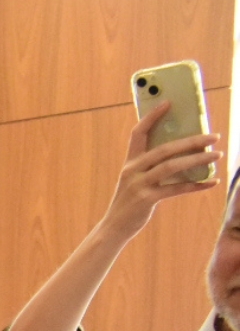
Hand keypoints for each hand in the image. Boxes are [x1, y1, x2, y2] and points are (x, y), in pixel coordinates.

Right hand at [96, 102, 219, 243]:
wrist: (114, 227)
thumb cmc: (130, 202)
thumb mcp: (135, 180)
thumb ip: (152, 167)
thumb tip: (183, 154)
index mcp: (130, 162)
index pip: (139, 133)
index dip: (152, 117)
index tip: (169, 103)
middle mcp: (132, 170)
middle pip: (165, 149)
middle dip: (191, 141)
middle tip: (213, 136)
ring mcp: (139, 185)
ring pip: (172, 166)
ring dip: (197, 159)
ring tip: (216, 155)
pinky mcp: (147, 200)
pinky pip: (176, 189)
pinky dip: (196, 186)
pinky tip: (211, 182)